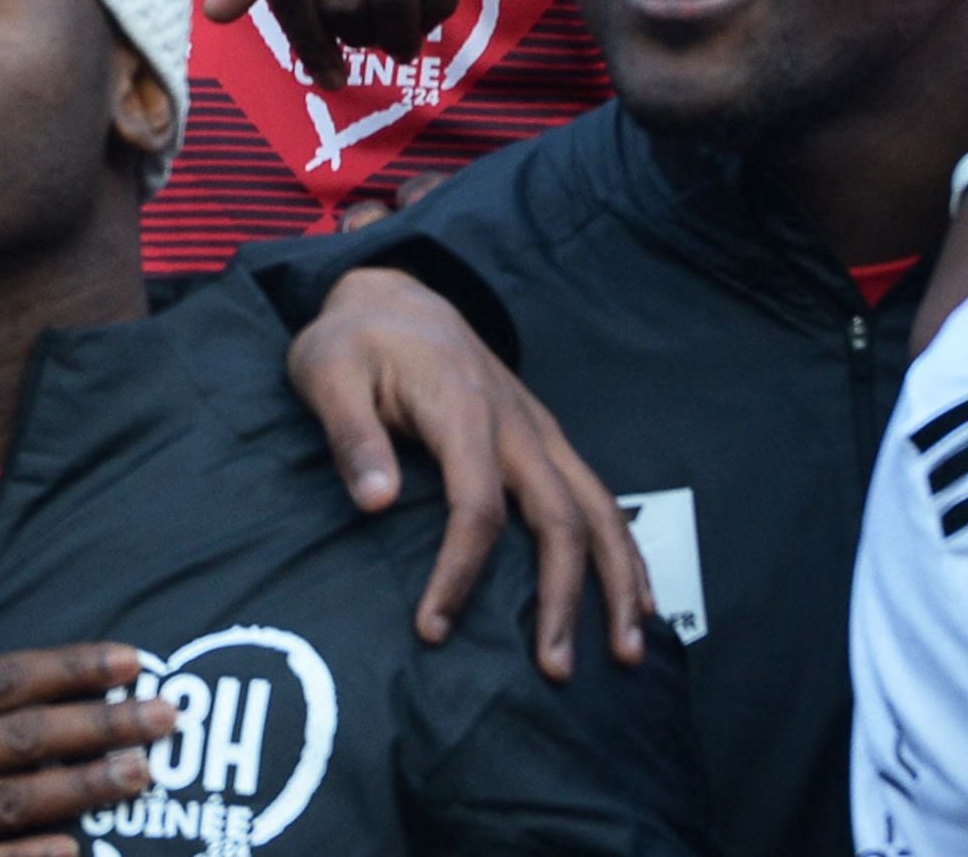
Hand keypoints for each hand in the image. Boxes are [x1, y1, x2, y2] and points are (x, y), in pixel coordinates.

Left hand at [286, 267, 648, 679]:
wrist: (396, 297)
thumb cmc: (354, 343)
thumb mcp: (327, 373)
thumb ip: (351, 435)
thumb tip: (373, 503)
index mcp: (463, 409)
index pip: (476, 507)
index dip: (459, 573)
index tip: (432, 629)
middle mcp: (517, 424)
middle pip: (559, 518)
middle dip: (563, 598)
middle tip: (555, 670)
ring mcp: (540, 432)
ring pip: (599, 510)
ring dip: (617, 583)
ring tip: (627, 653)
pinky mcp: (547, 441)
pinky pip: (600, 499)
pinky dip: (626, 553)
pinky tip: (639, 603)